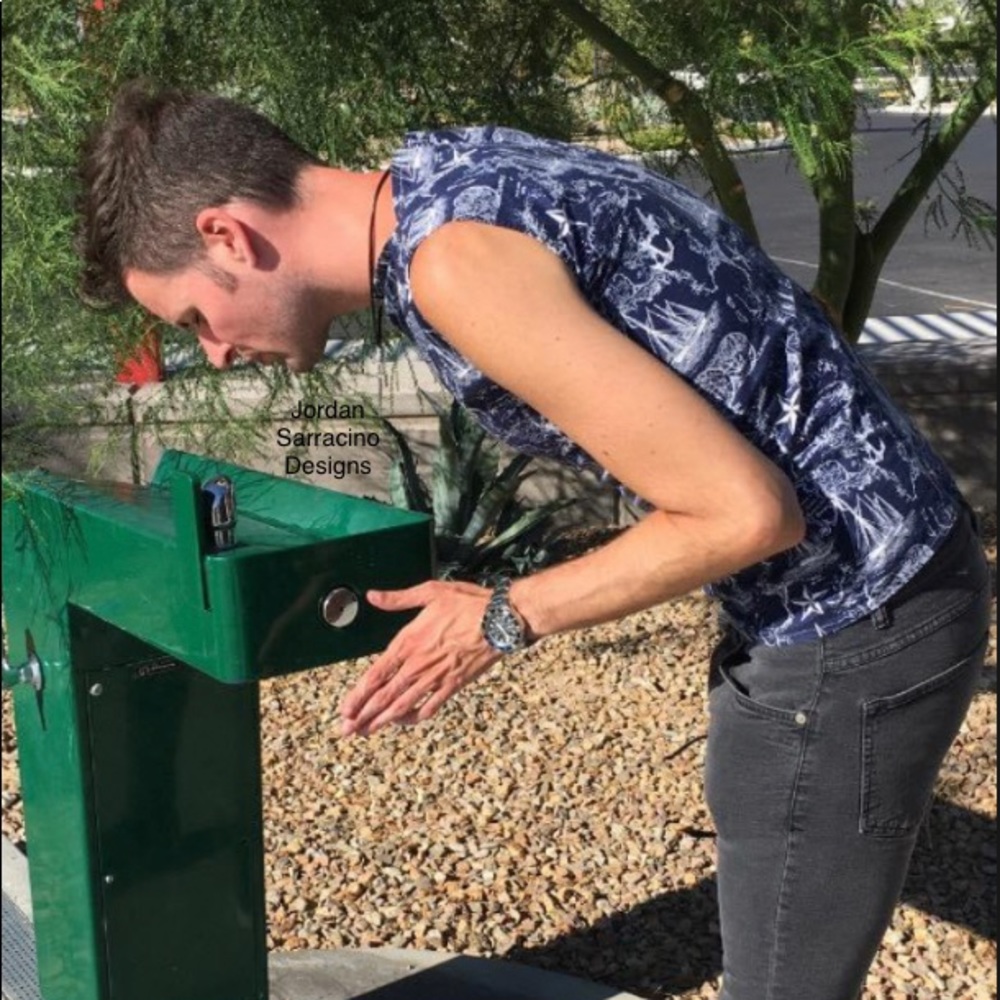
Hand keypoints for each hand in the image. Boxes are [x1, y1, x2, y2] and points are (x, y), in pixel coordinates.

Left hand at [340, 581, 504, 737]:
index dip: (358, 694)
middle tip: (346, 730)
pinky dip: (413, 717)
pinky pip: (429, 707)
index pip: (376, 674)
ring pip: (402, 706)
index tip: (344, 708)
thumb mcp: (430, 592)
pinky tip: (402, 721)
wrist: (501, 620)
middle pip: (384, 696)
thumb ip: (398, 598)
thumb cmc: (468, 603)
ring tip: (365, 732)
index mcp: (409, 642)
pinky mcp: (453, 685)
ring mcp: (436, 678)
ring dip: (382, 721)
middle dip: (362, 714)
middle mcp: (418, 664)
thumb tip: (373, 596)